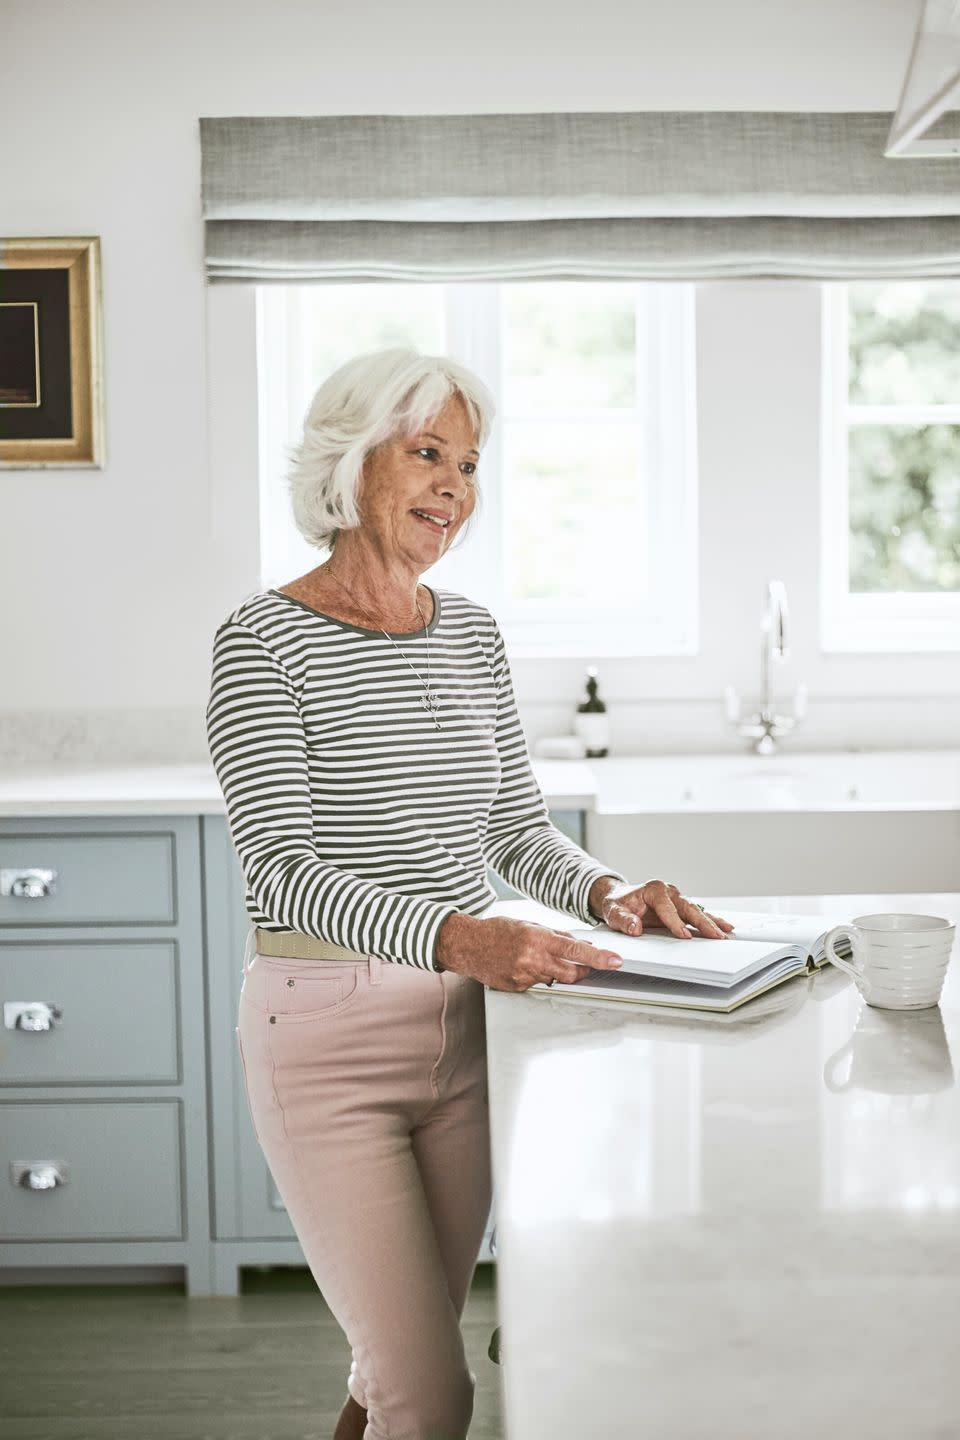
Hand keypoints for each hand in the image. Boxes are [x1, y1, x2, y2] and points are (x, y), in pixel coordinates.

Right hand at [435, 912, 625, 991]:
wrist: (467, 945)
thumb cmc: (497, 931)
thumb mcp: (530, 924)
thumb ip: (558, 935)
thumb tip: (583, 944)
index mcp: (538, 939)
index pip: (576, 951)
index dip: (599, 957)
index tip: (616, 961)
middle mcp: (532, 959)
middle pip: (572, 974)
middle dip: (583, 971)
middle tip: (586, 965)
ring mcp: (524, 976)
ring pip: (554, 980)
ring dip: (555, 971)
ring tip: (538, 958)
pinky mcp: (517, 988)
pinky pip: (538, 985)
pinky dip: (538, 976)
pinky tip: (524, 966)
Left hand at [590, 877, 735, 940]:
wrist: (619, 898)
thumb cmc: (617, 905)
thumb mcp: (613, 912)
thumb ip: (623, 920)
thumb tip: (635, 928)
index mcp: (654, 889)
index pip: (667, 907)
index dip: (675, 922)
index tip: (684, 935)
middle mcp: (669, 891)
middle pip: (688, 908)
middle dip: (703, 923)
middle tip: (716, 936)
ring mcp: (676, 898)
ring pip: (696, 911)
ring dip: (711, 922)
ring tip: (726, 933)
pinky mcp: (680, 907)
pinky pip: (697, 914)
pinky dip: (710, 920)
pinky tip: (724, 926)